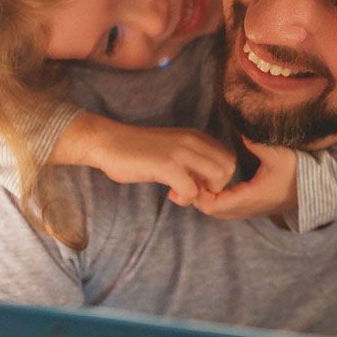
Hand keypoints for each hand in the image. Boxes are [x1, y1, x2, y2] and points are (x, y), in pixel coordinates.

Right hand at [85, 123, 235, 206]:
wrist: (108, 142)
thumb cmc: (137, 150)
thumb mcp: (171, 149)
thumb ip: (190, 161)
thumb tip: (205, 182)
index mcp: (195, 136)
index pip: (227, 157)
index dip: (217, 177)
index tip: (198, 184)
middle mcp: (193, 140)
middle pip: (228, 167)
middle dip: (215, 187)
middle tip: (193, 192)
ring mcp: (181, 152)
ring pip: (218, 177)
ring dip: (203, 193)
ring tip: (183, 194)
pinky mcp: (168, 165)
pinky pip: (192, 190)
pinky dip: (185, 199)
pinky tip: (171, 195)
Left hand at [194, 140, 295, 219]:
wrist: (315, 187)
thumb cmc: (297, 170)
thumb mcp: (278, 153)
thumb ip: (257, 143)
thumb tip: (241, 132)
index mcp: (250, 197)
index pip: (214, 206)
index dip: (200, 194)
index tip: (195, 176)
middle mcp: (248, 208)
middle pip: (213, 212)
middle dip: (200, 197)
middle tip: (193, 175)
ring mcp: (251, 210)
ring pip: (220, 213)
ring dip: (208, 200)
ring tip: (202, 178)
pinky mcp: (253, 208)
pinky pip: (228, 211)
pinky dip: (217, 201)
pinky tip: (215, 184)